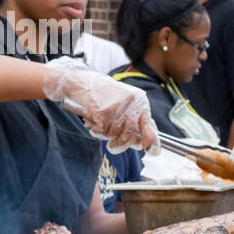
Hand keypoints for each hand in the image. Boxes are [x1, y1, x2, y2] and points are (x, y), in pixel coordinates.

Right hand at [41, 63, 158, 153]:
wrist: (83, 83)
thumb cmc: (104, 95)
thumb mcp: (124, 104)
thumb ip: (133, 121)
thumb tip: (142, 144)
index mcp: (140, 101)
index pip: (149, 124)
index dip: (151, 140)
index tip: (150, 150)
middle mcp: (133, 103)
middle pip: (130, 133)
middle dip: (120, 144)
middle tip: (113, 147)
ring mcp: (119, 107)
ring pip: (115, 134)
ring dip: (105, 136)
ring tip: (99, 128)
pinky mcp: (105, 111)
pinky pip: (103, 132)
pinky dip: (96, 131)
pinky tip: (93, 124)